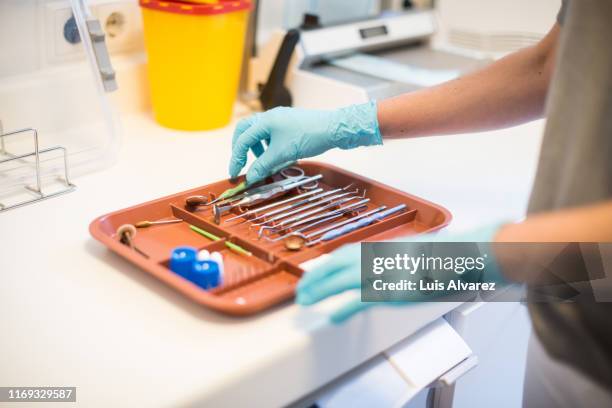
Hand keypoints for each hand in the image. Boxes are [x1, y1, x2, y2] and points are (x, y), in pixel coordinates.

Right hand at [229, 101, 381, 184]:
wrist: (335, 128)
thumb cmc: (308, 137)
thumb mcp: (282, 154)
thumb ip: (263, 165)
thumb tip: (250, 178)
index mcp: (265, 121)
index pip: (242, 140)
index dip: (236, 159)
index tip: (235, 174)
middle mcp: (270, 117)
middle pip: (246, 131)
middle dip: (241, 148)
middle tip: (242, 163)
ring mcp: (281, 119)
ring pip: (260, 132)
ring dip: (256, 148)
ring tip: (263, 162)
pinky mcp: (291, 124)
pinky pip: (272, 134)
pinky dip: (269, 146)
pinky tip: (277, 157)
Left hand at [296, 223, 505, 323]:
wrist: (472, 253)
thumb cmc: (449, 254)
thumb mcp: (417, 253)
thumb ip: (396, 259)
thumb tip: (386, 266)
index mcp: (387, 247)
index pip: (347, 252)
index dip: (328, 263)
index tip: (315, 271)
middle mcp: (383, 255)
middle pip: (339, 264)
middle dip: (317, 277)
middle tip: (302, 289)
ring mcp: (389, 270)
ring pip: (343, 279)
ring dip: (322, 289)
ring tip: (305, 300)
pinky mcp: (397, 289)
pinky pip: (362, 299)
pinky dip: (345, 308)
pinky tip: (333, 317)